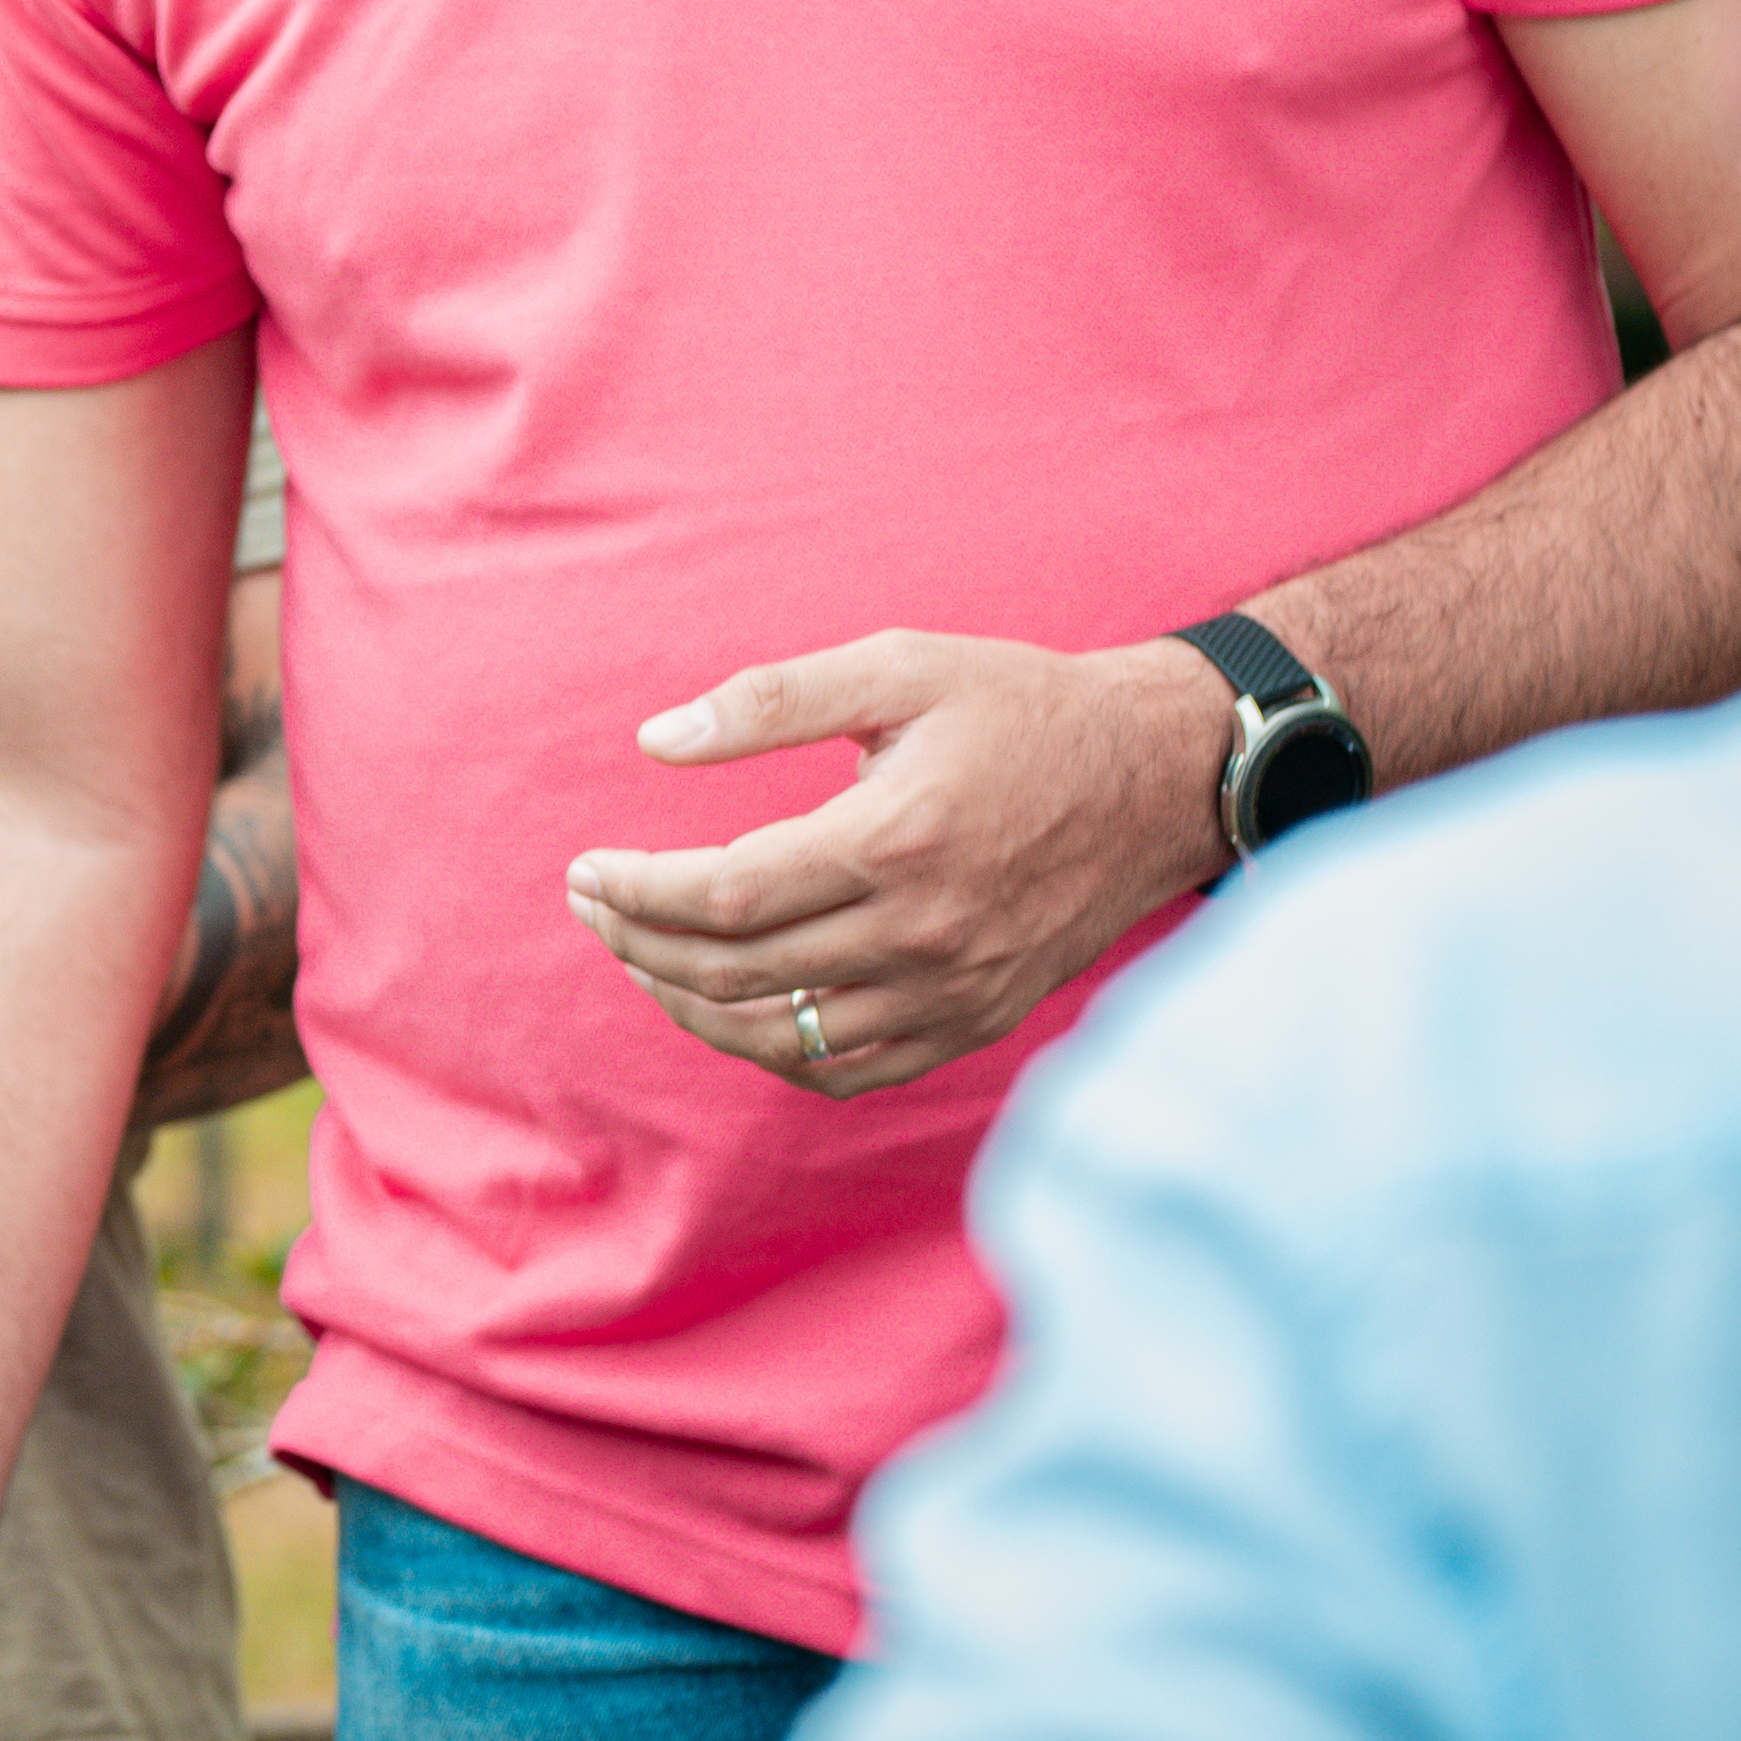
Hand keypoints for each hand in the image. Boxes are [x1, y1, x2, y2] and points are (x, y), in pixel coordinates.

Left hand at [563, 631, 1235, 1093]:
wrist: (1156, 777)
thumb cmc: (1020, 708)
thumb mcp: (898, 667)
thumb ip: (770, 699)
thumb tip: (656, 742)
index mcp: (896, 840)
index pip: (725, 898)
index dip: (636, 892)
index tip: (585, 871)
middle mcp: (925, 933)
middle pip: (738, 973)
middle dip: (639, 943)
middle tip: (590, 907)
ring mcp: (954, 991)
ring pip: (783, 1037)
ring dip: (689, 1005)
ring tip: (639, 957)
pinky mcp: (976, 1020)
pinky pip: (850, 1072)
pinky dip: (773, 1051)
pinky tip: (731, 1006)